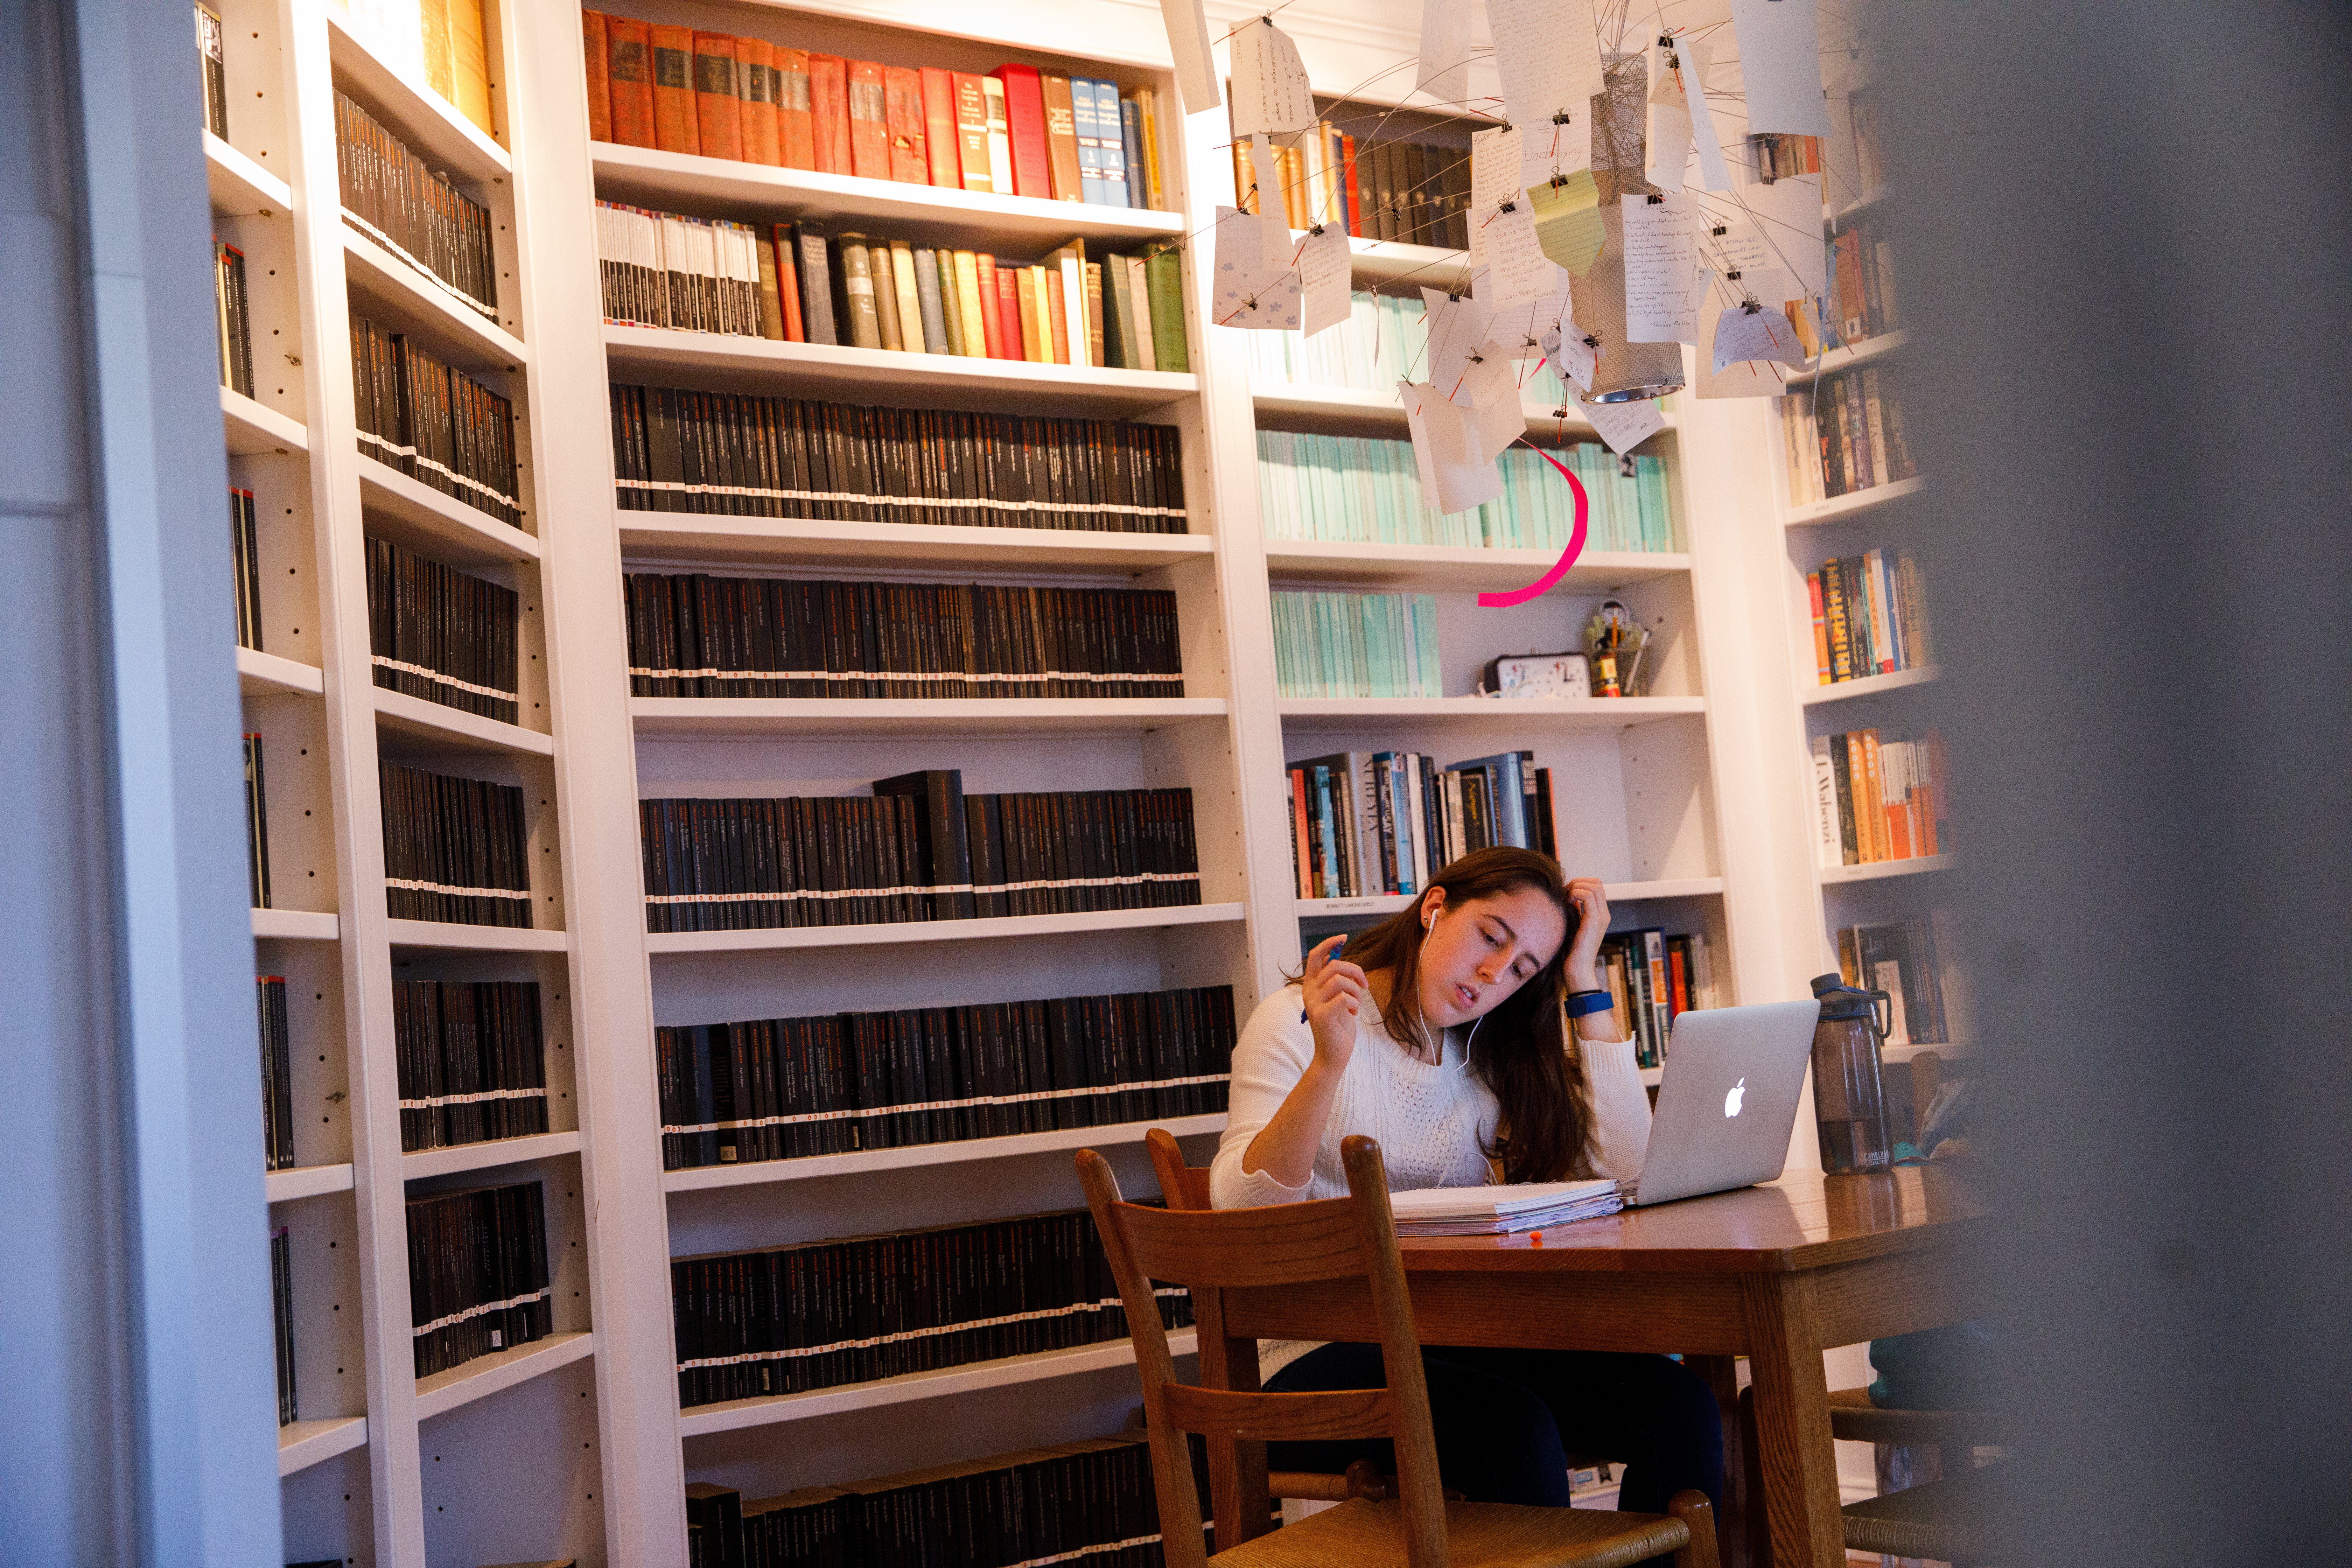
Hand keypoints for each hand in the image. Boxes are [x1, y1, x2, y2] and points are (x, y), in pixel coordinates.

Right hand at [1302, 934, 1367, 1074]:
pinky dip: (1354, 1004)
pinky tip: (1353, 1013)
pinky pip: (1344, 998)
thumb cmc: (1338, 1026)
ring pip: (1339, 980)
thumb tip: (1339, 957)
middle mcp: (1308, 992)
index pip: (1314, 956)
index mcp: (1311, 986)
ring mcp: (1313, 1004)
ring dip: (1355, 990)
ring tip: (1357, 1003)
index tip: (1343, 937)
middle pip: (1333, 966)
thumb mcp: (1337, 998)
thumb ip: (1336, 980)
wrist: (1334, 1054)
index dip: (1328, 943)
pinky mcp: (1321, 1016)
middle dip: (1354, 971)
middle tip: (1364, 984)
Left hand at [1563, 876, 1609, 990]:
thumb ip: (1574, 911)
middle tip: (1565, 893)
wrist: (1577, 971)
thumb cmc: (1572, 951)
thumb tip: (1567, 896)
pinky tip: (1567, 903)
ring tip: (1566, 898)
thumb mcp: (1573, 925)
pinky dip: (1575, 893)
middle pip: (1597, 883)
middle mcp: (1604, 914)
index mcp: (1600, 915)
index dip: (1580, 883)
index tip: (1565, 893)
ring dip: (1576, 886)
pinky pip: (1588, 896)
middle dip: (1579, 881)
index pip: (1596, 886)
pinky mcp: (1594, 922)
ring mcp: (1601, 917)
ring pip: (1594, 886)